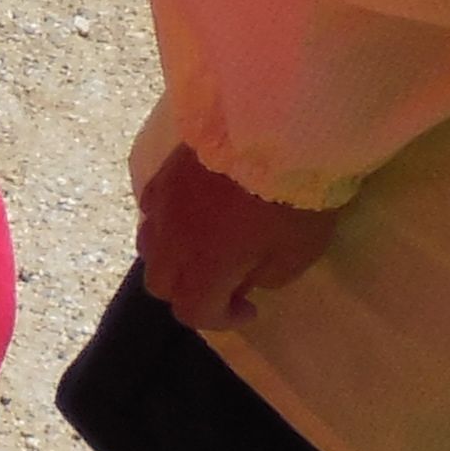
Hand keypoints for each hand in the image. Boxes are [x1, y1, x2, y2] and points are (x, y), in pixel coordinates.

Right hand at [138, 145, 339, 329]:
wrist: (275, 131)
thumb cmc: (293, 199)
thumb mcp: (299, 252)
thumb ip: (268, 277)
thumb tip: (246, 279)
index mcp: (204, 269)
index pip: (193, 312)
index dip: (220, 319)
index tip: (250, 308)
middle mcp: (171, 244)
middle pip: (162, 285)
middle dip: (191, 292)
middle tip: (224, 282)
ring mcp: (161, 207)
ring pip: (150, 249)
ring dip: (174, 258)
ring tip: (204, 246)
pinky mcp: (162, 176)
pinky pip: (153, 212)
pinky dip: (169, 224)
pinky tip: (194, 213)